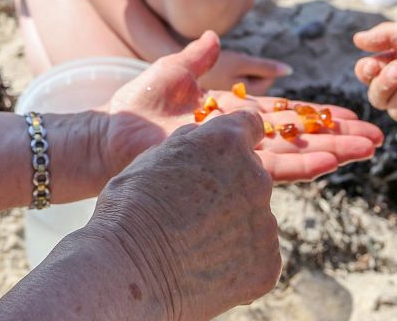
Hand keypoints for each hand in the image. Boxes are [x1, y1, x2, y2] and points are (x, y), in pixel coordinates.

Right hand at [84, 112, 280, 320]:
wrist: (128, 272)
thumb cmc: (131, 208)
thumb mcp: (152, 156)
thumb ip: (189, 142)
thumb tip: (202, 137)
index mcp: (227, 142)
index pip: (250, 124)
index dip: (235, 138)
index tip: (224, 153)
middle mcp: (256, 177)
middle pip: (252, 174)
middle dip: (231, 185)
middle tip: (195, 209)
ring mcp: (265, 223)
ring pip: (254, 216)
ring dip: (234, 224)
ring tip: (194, 243)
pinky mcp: (268, 264)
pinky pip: (258, 255)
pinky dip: (239, 261)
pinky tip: (205, 267)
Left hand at [101, 31, 382, 182]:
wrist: (113, 133)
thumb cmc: (136, 103)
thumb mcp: (172, 70)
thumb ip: (197, 58)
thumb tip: (213, 36)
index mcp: (233, 114)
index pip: (285, 113)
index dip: (317, 114)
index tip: (350, 114)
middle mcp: (242, 138)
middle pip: (300, 135)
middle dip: (338, 136)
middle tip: (376, 138)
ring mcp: (237, 155)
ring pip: (296, 152)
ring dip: (333, 150)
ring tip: (367, 149)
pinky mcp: (229, 169)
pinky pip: (273, 168)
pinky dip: (303, 164)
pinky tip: (331, 161)